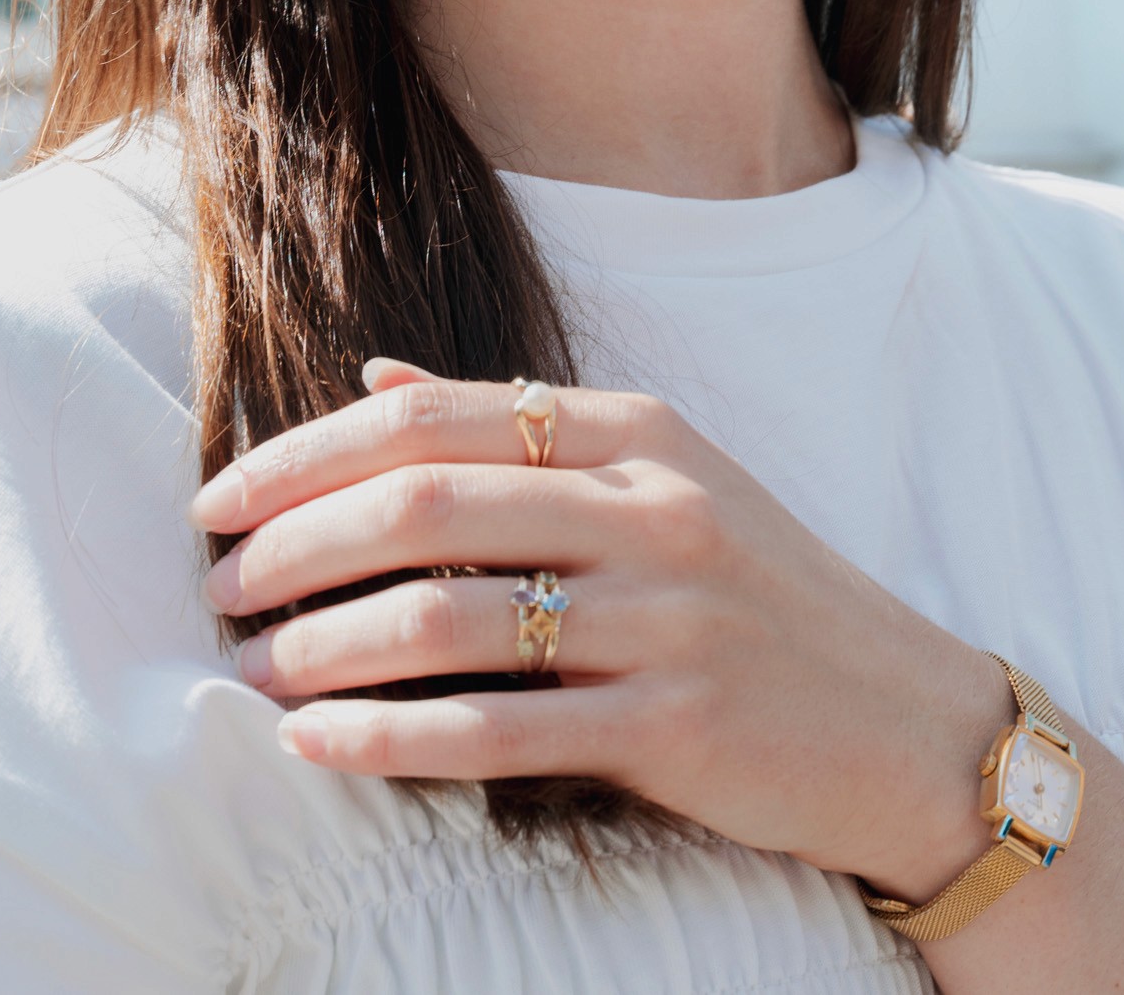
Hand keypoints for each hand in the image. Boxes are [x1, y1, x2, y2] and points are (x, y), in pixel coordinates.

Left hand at [190, 365, 1008, 894]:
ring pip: (448, 616)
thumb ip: (519, 430)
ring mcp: (666, 613)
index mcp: (638, 431)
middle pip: (425, 505)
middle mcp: (651, 504)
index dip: (308, 454)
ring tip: (250, 674)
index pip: (437, 418)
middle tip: (213, 590)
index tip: (219, 500)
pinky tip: (319, 746)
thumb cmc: (765, 596)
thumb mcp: (663, 480)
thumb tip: (372, 378)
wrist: (910, 723)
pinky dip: (390, 738)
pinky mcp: (673, 725)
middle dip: (294, 545)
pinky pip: (499, 730)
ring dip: (324, 647)